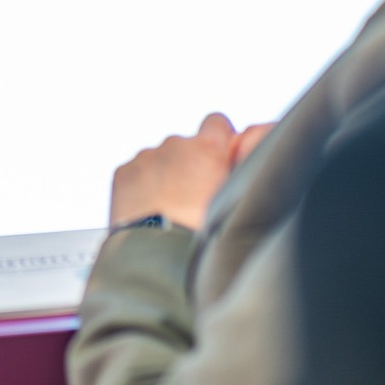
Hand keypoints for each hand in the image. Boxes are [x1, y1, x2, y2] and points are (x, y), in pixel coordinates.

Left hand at [108, 114, 275, 230]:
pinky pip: (138, 172)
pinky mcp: (123, 173)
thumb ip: (253, 154)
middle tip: (195, 201)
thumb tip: (261, 128)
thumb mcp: (244, 193)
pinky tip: (151, 214)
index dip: (219, 145)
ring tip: (171, 213)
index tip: (219, 167)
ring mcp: (145, 158)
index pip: (217, 123)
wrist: (160, 262)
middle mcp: (175, 145)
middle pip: (186, 145)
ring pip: (161, 160)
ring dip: (167, 178)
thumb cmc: (208, 234)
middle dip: (191, 166)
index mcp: (207, 148)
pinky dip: (143, 188)